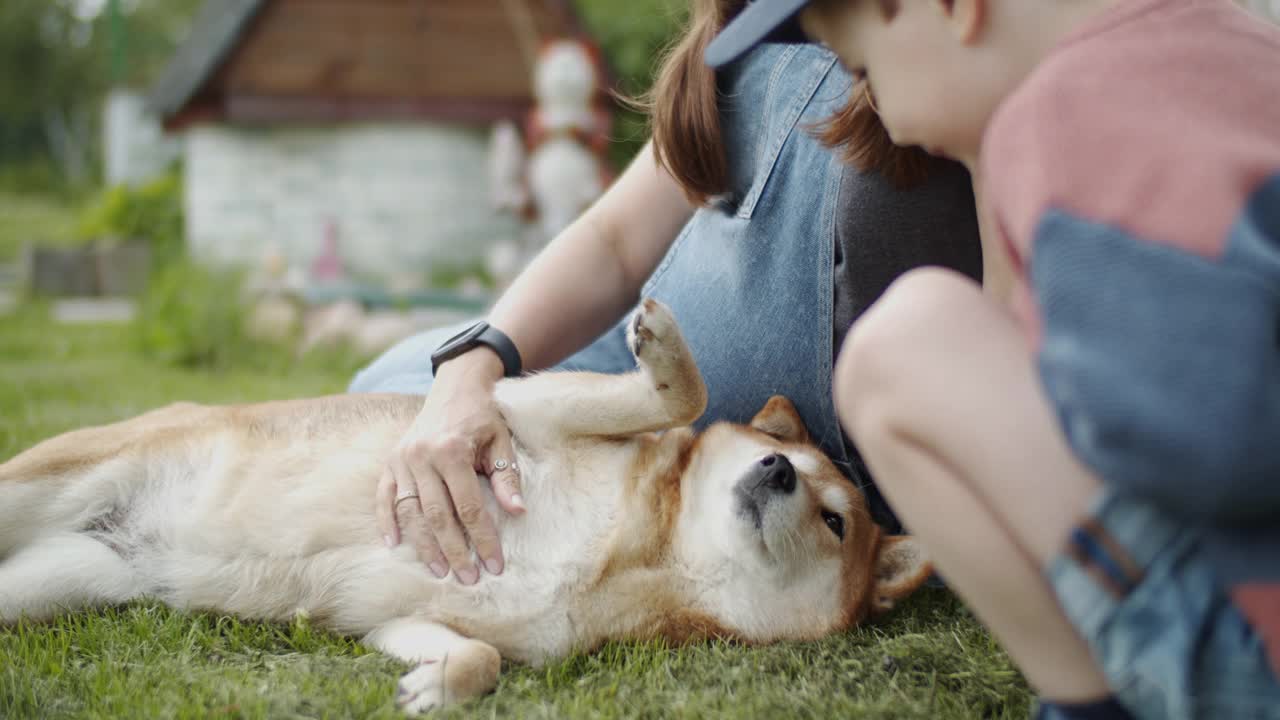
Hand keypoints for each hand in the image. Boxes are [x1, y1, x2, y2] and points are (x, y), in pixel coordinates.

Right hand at [376, 348, 525, 583]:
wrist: (455, 386)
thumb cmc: (483, 417)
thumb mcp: (501, 441)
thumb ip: (506, 477)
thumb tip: (517, 512)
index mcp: (452, 450)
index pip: (469, 507)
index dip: (483, 538)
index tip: (495, 565)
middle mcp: (421, 456)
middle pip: (438, 516)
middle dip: (455, 551)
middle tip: (469, 579)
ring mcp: (402, 459)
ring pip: (410, 512)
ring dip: (424, 545)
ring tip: (441, 571)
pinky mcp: (390, 461)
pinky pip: (385, 497)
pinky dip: (386, 521)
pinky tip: (394, 545)